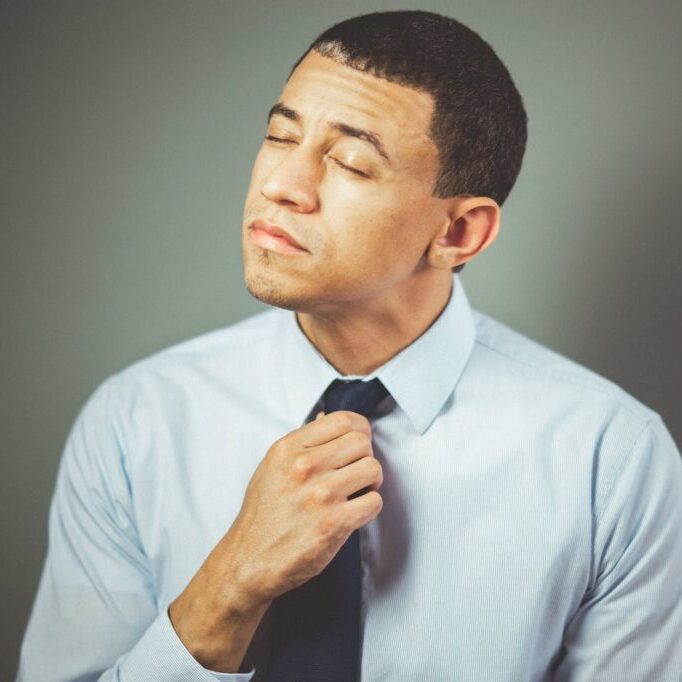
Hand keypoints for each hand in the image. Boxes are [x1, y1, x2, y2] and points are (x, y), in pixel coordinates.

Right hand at [168, 410, 382, 671]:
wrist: (248, 561)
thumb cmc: (262, 515)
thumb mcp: (272, 467)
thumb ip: (302, 442)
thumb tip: (326, 418)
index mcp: (289, 448)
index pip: (342, 420)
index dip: (358, 429)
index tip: (358, 442)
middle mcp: (305, 467)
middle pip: (362, 442)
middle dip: (365, 456)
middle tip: (355, 472)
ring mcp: (321, 495)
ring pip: (373, 469)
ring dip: (370, 482)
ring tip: (356, 492)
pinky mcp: (334, 524)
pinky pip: (374, 502)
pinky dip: (368, 507)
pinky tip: (353, 513)